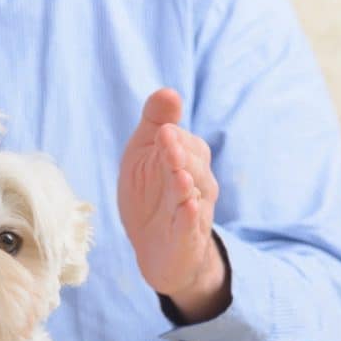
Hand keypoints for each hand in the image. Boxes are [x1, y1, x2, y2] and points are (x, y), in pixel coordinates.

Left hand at [118, 89, 228, 323]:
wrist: (156, 248)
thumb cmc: (149, 194)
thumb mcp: (143, 155)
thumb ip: (155, 123)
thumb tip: (168, 91)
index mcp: (186, 159)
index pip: (183, 142)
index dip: (170, 137)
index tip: (161, 129)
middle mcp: (197, 182)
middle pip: (193, 163)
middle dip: (180, 153)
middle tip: (167, 139)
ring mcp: (194, 209)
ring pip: (194, 192)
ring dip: (185, 180)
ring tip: (178, 172)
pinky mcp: (188, 236)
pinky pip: (192, 223)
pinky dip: (190, 215)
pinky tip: (188, 205)